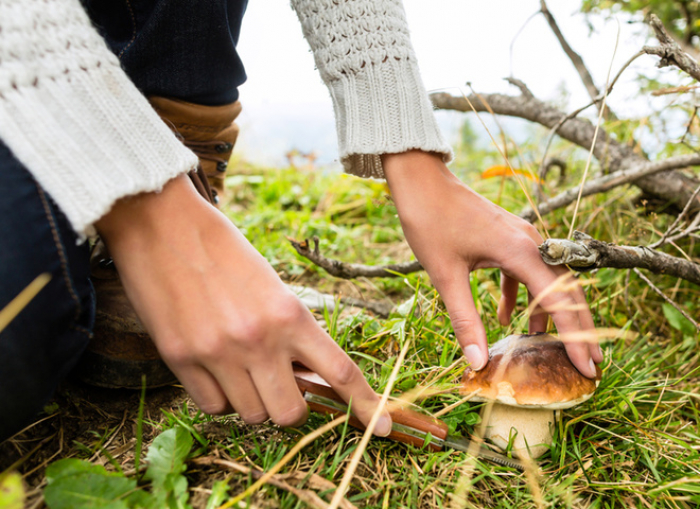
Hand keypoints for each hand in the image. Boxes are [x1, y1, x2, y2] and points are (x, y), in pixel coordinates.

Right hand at [96, 175, 391, 433]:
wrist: (162, 223)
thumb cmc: (222, 249)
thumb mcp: (271, 285)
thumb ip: (291, 331)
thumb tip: (304, 376)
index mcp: (291, 314)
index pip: (340, 371)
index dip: (367, 405)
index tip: (384, 427)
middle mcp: (259, 340)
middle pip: (291, 413)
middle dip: (291, 405)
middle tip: (280, 382)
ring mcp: (218, 353)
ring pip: (252, 415)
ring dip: (252, 399)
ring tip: (239, 363)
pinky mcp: (180, 359)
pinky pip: (213, 407)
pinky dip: (220, 397)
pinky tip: (213, 367)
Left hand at [383, 151, 602, 377]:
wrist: (421, 182)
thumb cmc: (430, 222)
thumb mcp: (445, 276)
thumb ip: (464, 319)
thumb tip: (476, 362)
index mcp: (521, 251)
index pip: (561, 300)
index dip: (576, 336)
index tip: (588, 367)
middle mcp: (530, 243)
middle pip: (566, 290)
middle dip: (578, 328)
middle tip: (589, 365)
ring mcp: (521, 238)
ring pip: (547, 280)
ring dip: (549, 312)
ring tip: (547, 345)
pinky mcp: (507, 237)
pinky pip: (525, 271)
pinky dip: (521, 295)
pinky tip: (503, 317)